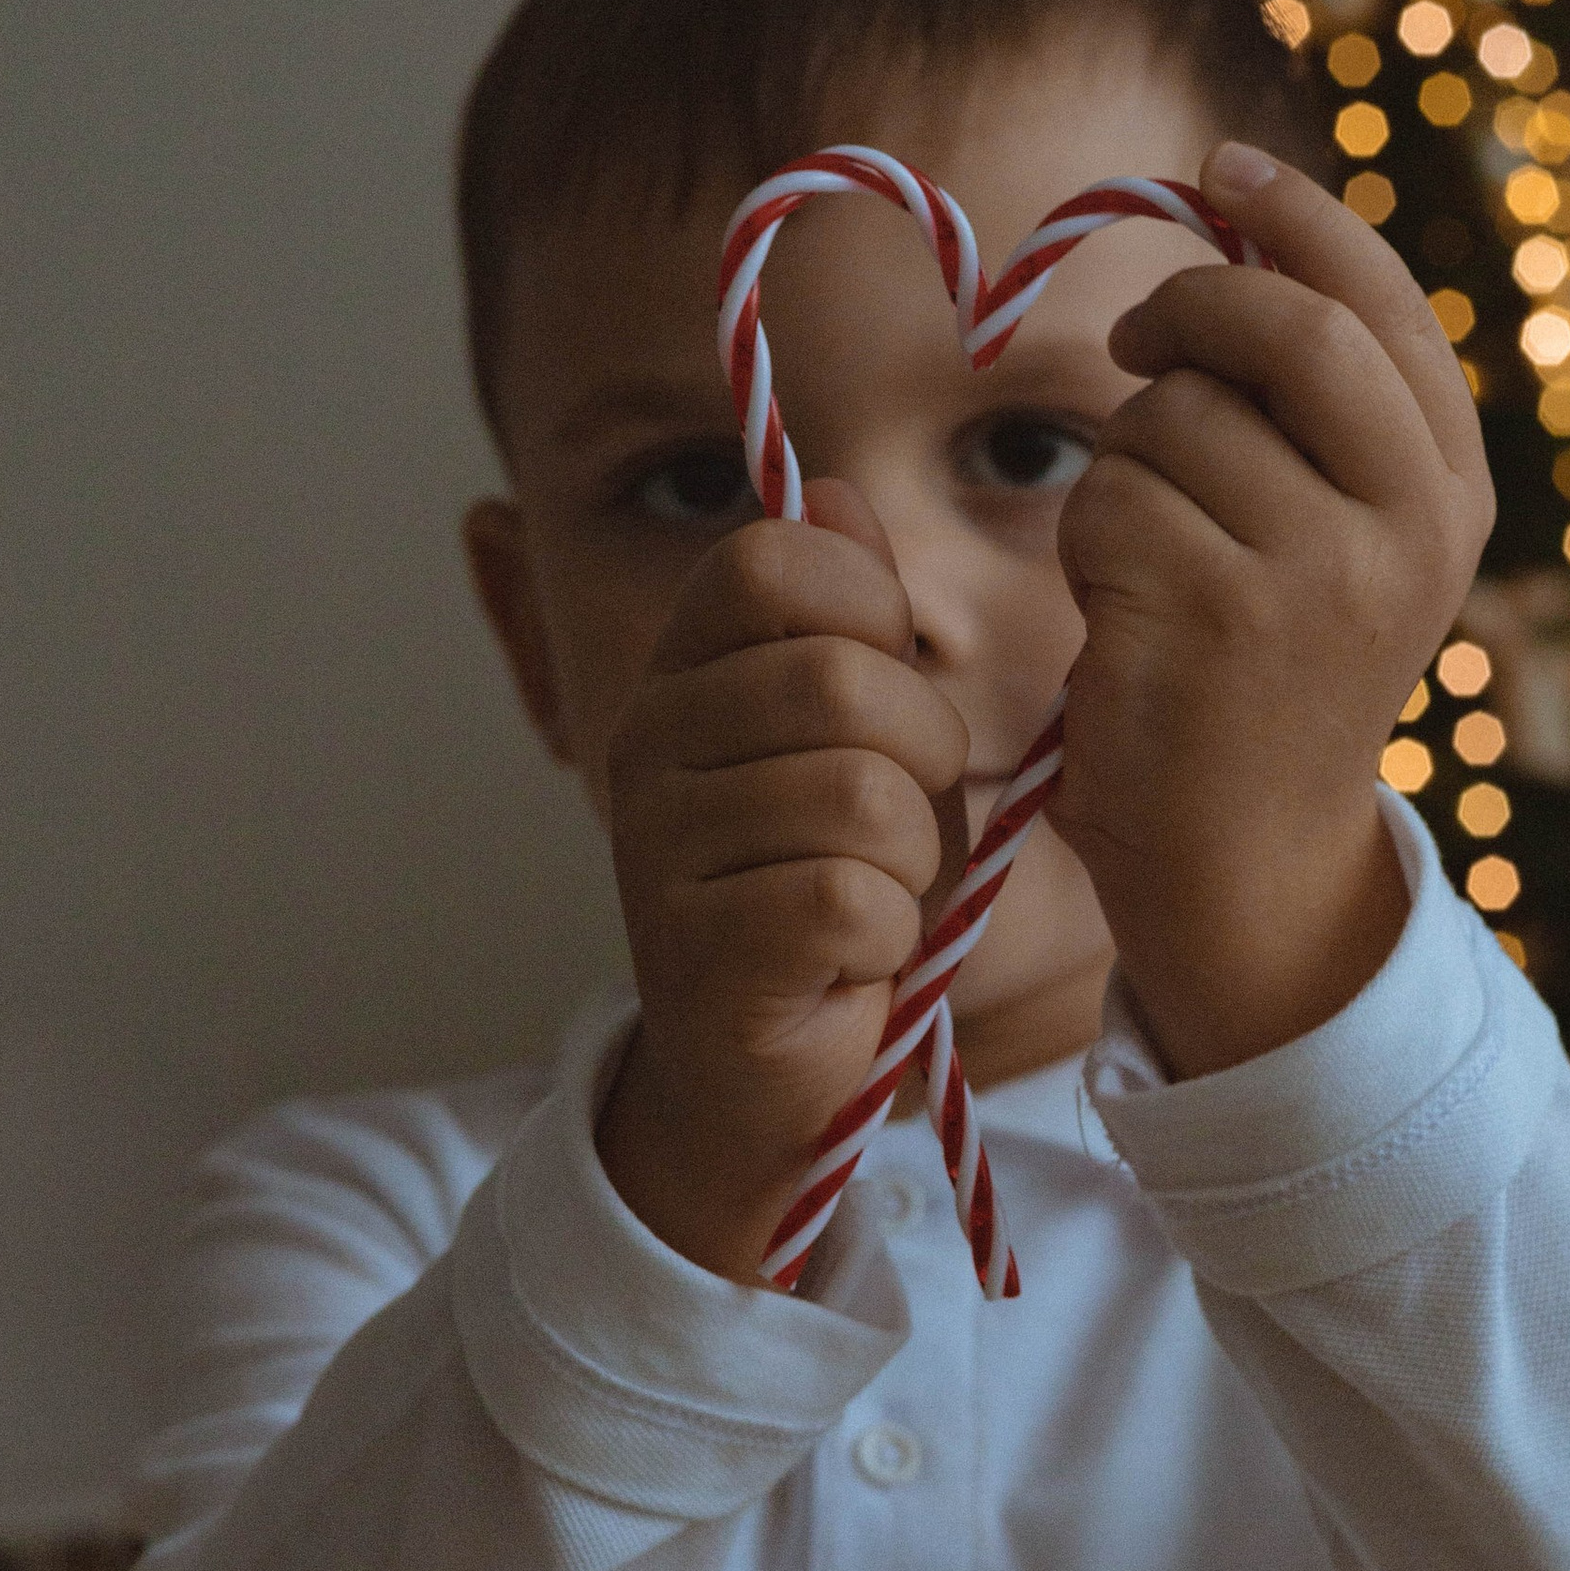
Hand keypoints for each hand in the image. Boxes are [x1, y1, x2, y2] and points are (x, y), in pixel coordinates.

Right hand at [594, 485, 968, 1282]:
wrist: (771, 1078)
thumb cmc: (835, 895)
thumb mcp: (870, 742)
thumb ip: (854, 624)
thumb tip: (839, 492)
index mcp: (687, 674)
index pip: (775, 561)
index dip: (870, 611)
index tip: (889, 689)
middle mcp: (650, 745)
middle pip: (836, 679)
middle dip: (920, 754)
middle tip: (902, 823)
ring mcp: (660, 850)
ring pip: (857, 796)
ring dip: (908, 861)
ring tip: (872, 894)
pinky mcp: (699, 952)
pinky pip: (847, 900)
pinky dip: (886, 937)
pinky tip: (850, 960)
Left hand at [1051, 139, 1494, 1076]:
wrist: (1242, 857)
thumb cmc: (1262, 674)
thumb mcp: (1338, 536)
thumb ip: (1317, 403)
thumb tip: (1234, 211)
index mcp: (1452, 490)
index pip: (1384, 303)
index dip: (1298, 217)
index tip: (1218, 168)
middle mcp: (1410, 524)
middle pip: (1289, 325)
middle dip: (1190, 305)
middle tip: (1135, 346)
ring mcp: (1321, 571)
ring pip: (1175, 415)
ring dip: (1127, 460)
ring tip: (1150, 552)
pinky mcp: (1218, 613)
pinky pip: (1112, 496)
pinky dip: (1089, 540)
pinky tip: (1122, 613)